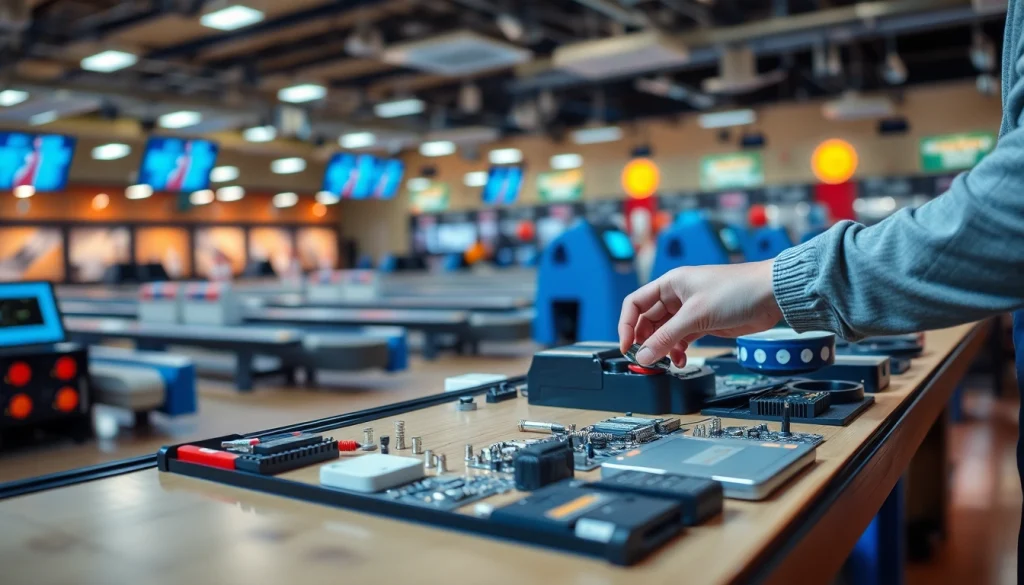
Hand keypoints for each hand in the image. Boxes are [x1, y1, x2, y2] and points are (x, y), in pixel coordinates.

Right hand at [618, 260, 782, 366]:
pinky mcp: (703, 324)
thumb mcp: (695, 315)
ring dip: (662, 349)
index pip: (635, 304)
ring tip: (665, 363)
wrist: (771, 295)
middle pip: (648, 321)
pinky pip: (681, 339)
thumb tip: (644, 355)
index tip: (627, 346)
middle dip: (645, 341)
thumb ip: (667, 338)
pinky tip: (680, 360)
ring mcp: (690, 311)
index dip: (626, 325)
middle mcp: (676, 296)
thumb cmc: (737, 290)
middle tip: (645, 360)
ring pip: (664, 333)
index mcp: (669, 284)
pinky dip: (677, 351)